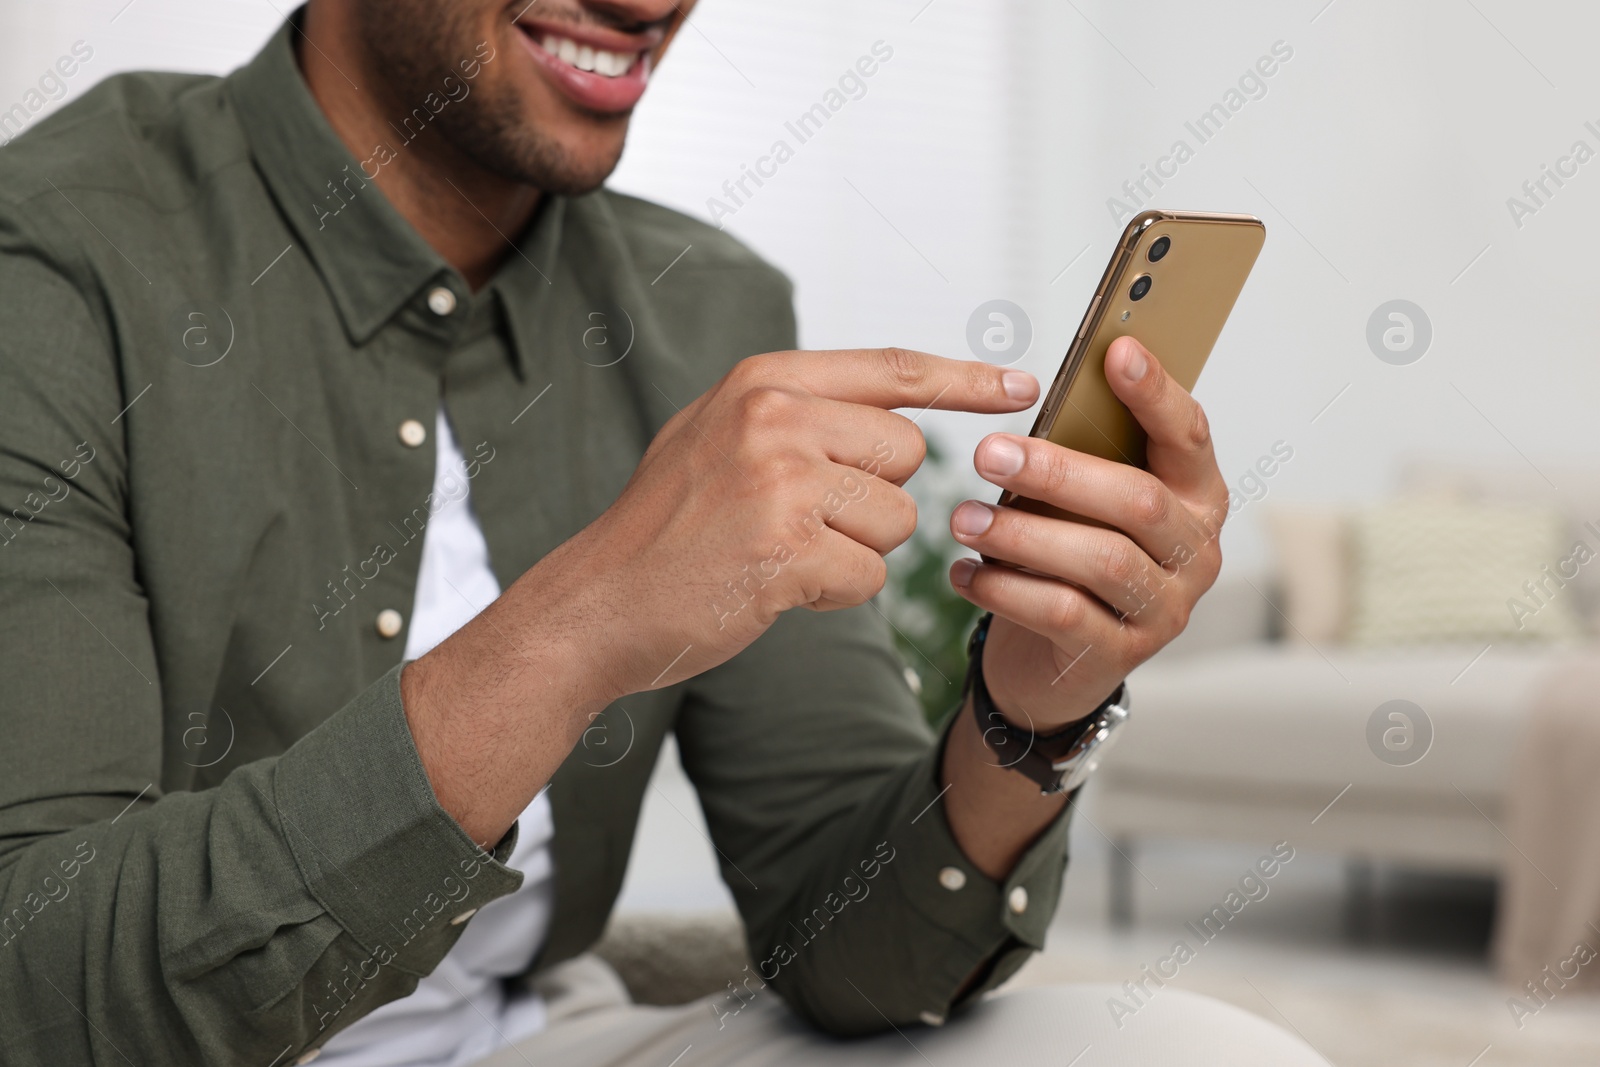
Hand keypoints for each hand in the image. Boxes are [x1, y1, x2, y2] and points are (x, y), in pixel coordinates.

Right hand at [549, 348, 1038, 702]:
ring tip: (777, 553)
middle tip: (797, 520)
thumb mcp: (718, 435)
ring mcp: (782, 480)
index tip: (1023, 387)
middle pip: (907, 454)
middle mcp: (775, 416)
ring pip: (897, 520)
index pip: (892, 370)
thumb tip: (897, 416)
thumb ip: (799, 413)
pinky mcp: (788, 549)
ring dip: (854, 551)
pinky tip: (772, 586)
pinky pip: (869, 575)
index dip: (965, 381)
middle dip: (874, 498)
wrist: (599, 602)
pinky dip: (833, 593)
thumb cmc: (667, 527)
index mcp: (763, 380)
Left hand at [946, 336, 1227, 730]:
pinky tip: (965, 573)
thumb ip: (1080, 455)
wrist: (1057, 662)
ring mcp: (1165, 608)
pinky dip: (1005, 589)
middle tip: (989, 452)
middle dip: (1059, 472)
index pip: (1188, 435)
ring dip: (1022, 535)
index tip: (1116, 350)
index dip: (1155, 393)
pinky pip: (1063, 613)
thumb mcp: (1081, 501)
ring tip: (963, 519)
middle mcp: (1194, 551)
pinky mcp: (1121, 654)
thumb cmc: (1070, 557)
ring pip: (1101, 560)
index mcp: (1195, 495)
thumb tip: (1031, 394)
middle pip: (1138, 502)